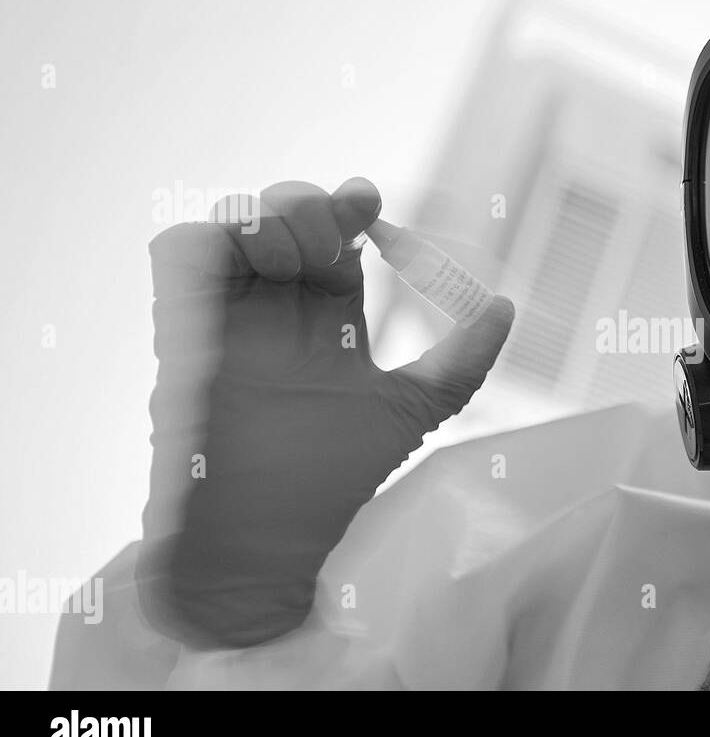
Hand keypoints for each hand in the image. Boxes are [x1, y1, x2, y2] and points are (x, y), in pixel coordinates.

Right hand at [136, 177, 513, 648]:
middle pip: (289, 224)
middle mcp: (280, 313)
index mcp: (330, 325)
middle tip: (337, 226)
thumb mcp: (411, 412)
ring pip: (237, 227)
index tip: (371, 205)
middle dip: (311, 205)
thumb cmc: (333, 479)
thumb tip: (506, 305)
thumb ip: (462, 362)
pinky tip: (243, 260)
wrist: (267, 532)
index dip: (353, 212)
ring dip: (266, 219)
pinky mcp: (181, 328)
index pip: (342, 247)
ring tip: (294, 253)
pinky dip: (205, 236)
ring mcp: (229, 316)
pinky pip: (177, 253)